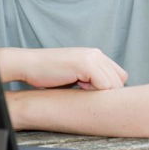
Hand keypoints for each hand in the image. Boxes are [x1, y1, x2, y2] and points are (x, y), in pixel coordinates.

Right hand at [0, 47, 126, 89]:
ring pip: (114, 84)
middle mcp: (96, 53)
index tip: (91, 93)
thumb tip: (105, 96)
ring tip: (80, 90)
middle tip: (85, 93)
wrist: (28, 65)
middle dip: (107, 92)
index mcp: (94, 54)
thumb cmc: (46, 74)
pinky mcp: (86, 64)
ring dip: (101, 93)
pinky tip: (79, 89)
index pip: (119, 75)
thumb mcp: (73, 75)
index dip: (110, 88)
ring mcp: (92, 57)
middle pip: (120, 80)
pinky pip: (105, 86)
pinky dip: (95, 93)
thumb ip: (89, 79)